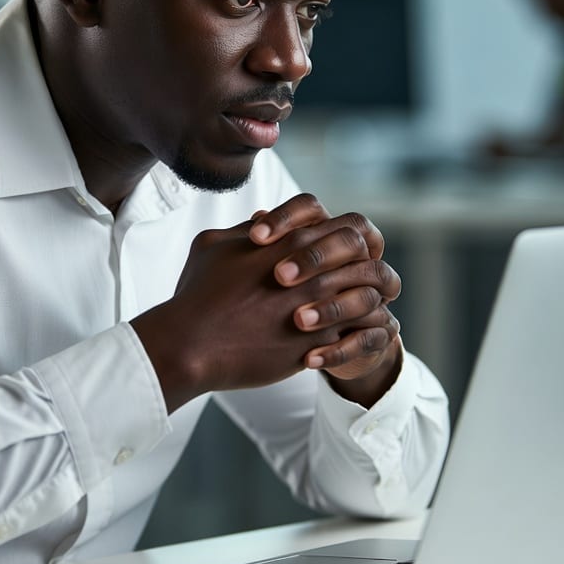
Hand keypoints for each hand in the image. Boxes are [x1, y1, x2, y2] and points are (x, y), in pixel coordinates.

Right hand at [131, 195, 401, 411]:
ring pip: (372, 297)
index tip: (346, 253)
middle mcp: (314, 271)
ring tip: (360, 309)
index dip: (353, 239)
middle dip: (369, 267)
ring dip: (370, 300)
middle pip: (368, 259)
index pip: (349, 227)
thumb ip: (243, 228)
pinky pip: (363, 335)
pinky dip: (363, 334)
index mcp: (293, 242)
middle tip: (361, 279)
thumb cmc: (197, 294)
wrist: (191, 345)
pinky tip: (349, 336)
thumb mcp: (213, 245)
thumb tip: (261, 218)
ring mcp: (321, 308)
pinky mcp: (321, 344)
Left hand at [248, 194, 402, 397]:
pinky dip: (340, 350)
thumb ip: (260, 247)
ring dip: (331, 307)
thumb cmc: (284, 295)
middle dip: (315, 256)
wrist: (317, 340)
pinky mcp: (381, 330)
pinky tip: (309, 358)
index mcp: (325, 234)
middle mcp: (357, 257)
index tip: (256, 238)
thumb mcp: (266, 269)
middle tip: (279, 276)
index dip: (288, 218)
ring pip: (366, 291)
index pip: (314, 209)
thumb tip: (251, 220)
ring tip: (297, 321)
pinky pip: (369, 338)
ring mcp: (375, 294)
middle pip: (350, 241)